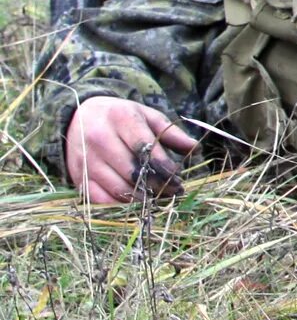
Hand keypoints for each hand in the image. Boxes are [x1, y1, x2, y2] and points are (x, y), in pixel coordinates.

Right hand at [64, 96, 198, 204]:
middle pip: (132, 171)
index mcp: (121, 119)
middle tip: (172, 192)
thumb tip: (196, 149)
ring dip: (140, 198)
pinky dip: (117, 204)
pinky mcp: (77, 175)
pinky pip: (98, 198)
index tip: (178, 179)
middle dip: (156, 186)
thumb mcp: (147, 115)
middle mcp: (100, 138)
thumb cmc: (121, 117)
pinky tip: (134, 203)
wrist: (79, 116)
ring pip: (116, 187)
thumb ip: (170, 133)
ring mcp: (86, 158)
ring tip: (157, 199)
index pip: (146, 149)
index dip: (164, 168)